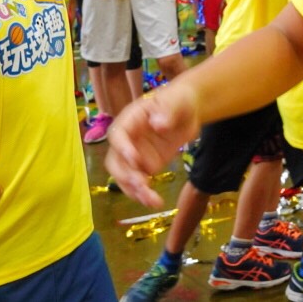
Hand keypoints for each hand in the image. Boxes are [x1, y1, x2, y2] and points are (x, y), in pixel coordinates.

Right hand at [105, 84, 199, 207]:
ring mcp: (135, 155)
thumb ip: (167, 112)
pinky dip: (144, 194)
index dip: (122, 148)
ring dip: (134, 190)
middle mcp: (127, 140)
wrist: (187, 110)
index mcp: (129, 120)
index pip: (118, 135)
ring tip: (151, 200)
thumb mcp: (176, 101)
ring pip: (125, 177)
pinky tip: (154, 202)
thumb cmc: (178, 100)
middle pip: (115, 161)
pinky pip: (139, 183)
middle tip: (142, 184)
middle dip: (126, 175)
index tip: (135, 159)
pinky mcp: (145, 166)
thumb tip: (158, 124)